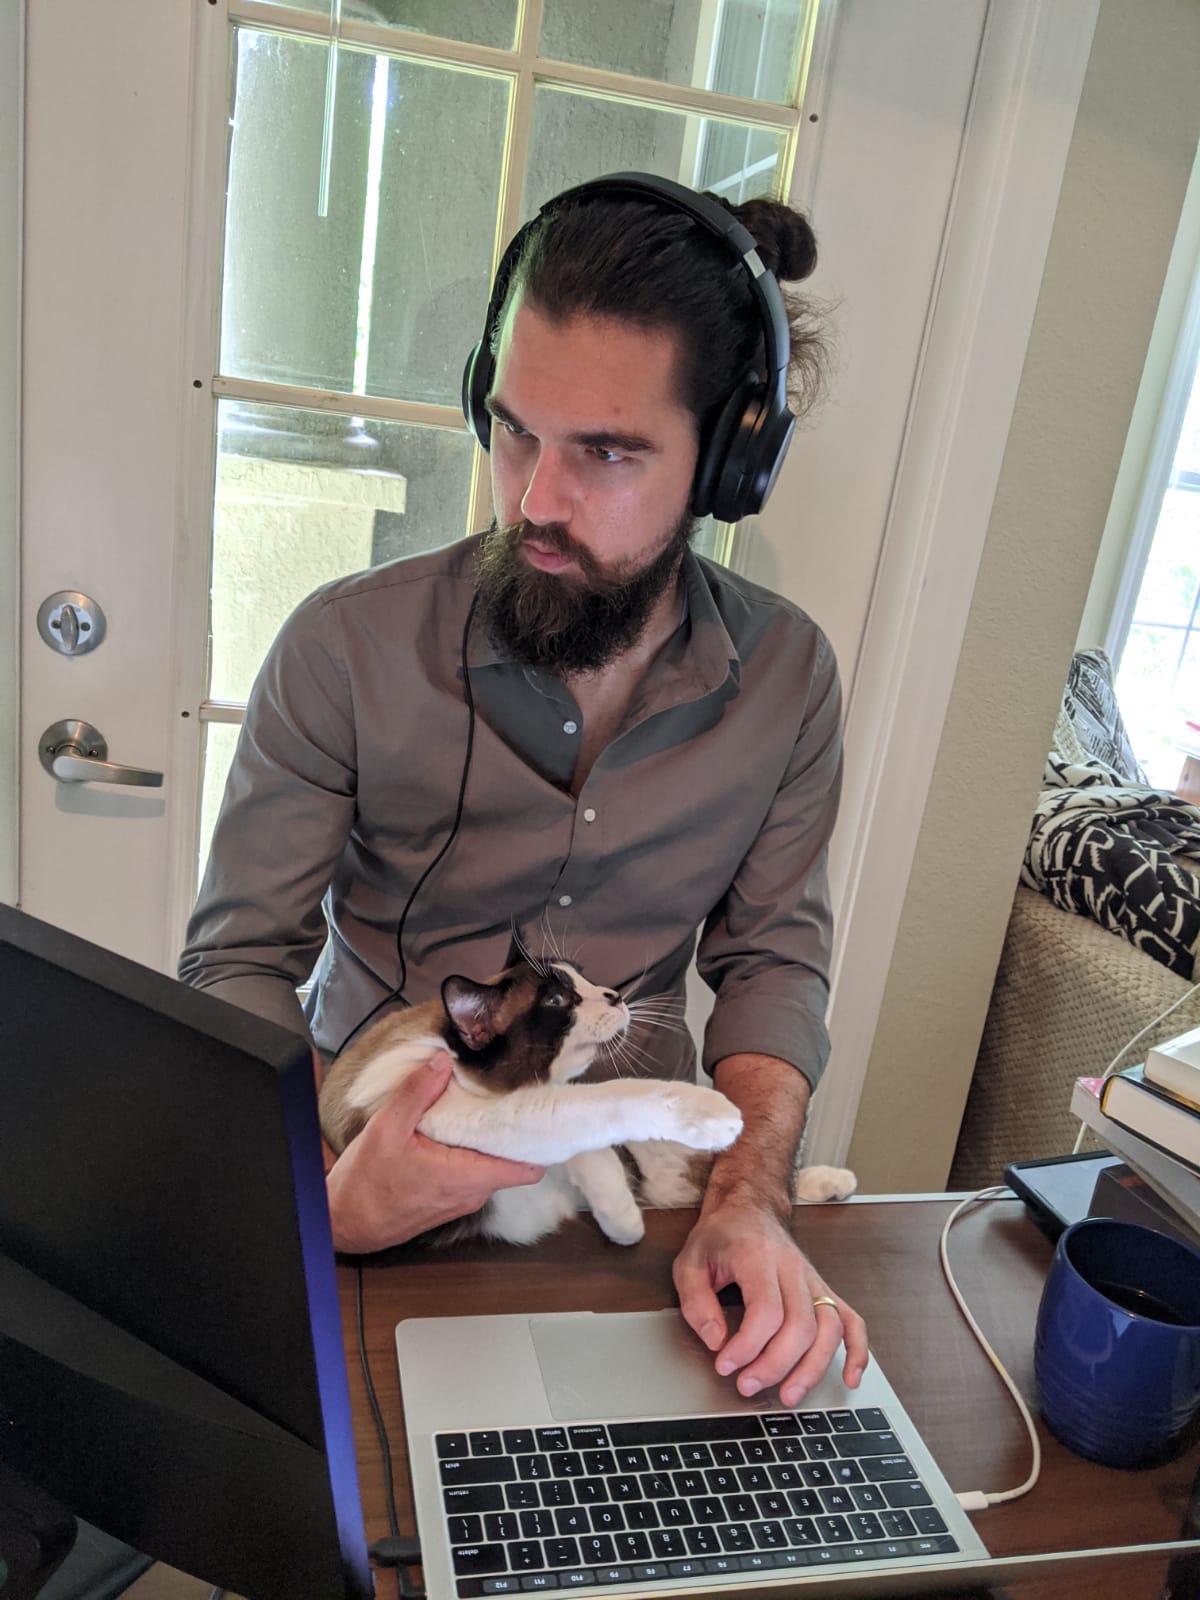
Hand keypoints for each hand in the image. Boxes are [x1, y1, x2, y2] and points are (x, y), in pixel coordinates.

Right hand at [325, 1050, 543, 1252]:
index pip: (527, 1168)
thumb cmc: (365, 1181)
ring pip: (492, 1167)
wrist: (344, 1222)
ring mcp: (462, 1200)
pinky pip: (473, 1174)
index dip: (537, 1140)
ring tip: (478, 1108)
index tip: (535, 1110)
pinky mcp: (450, 1201)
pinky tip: (455, 1132)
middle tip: (503, 1095)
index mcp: (466, 1177)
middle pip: (511, 1162)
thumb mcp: (387, 1127)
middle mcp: (472, 1194)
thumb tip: (444, 1061)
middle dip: (509, 1131)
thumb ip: (418, 1092)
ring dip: (487, 1142)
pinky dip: (470, 1154)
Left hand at [673, 1198, 867, 1404]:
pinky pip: (851, 1320)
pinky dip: (857, 1352)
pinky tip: (849, 1379)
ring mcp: (813, 1278)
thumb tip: (716, 1340)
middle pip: (800, 1325)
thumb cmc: (719, 1237)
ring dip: (813, 1368)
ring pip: (829, 1328)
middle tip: (747, 1385)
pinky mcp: (823, 1288)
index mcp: (757, 1256)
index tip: (725, 1365)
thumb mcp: (689, 1261)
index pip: (766, 1310)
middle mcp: (792, 1267)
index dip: (748, 1346)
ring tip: (789, 1395)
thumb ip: (695, 1302)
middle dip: (775, 1365)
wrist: (748, 1208)